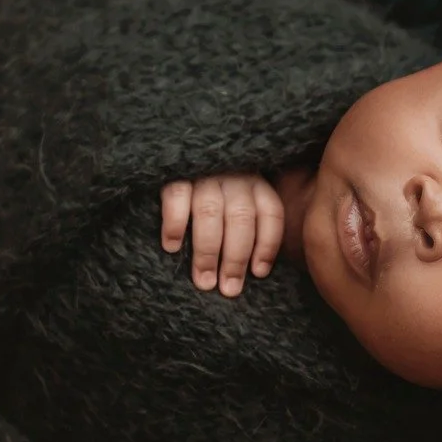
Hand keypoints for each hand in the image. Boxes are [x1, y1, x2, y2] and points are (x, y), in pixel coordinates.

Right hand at [160, 173, 284, 295]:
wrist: (178, 153)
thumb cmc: (218, 189)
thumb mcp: (243, 197)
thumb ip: (251, 223)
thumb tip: (256, 271)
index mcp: (256, 182)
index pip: (270, 214)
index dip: (267, 246)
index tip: (258, 273)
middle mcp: (233, 176)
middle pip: (241, 219)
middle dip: (235, 259)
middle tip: (228, 288)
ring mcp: (204, 173)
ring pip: (210, 213)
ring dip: (207, 252)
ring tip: (204, 281)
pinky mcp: (175, 172)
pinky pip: (176, 198)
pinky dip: (174, 225)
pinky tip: (171, 247)